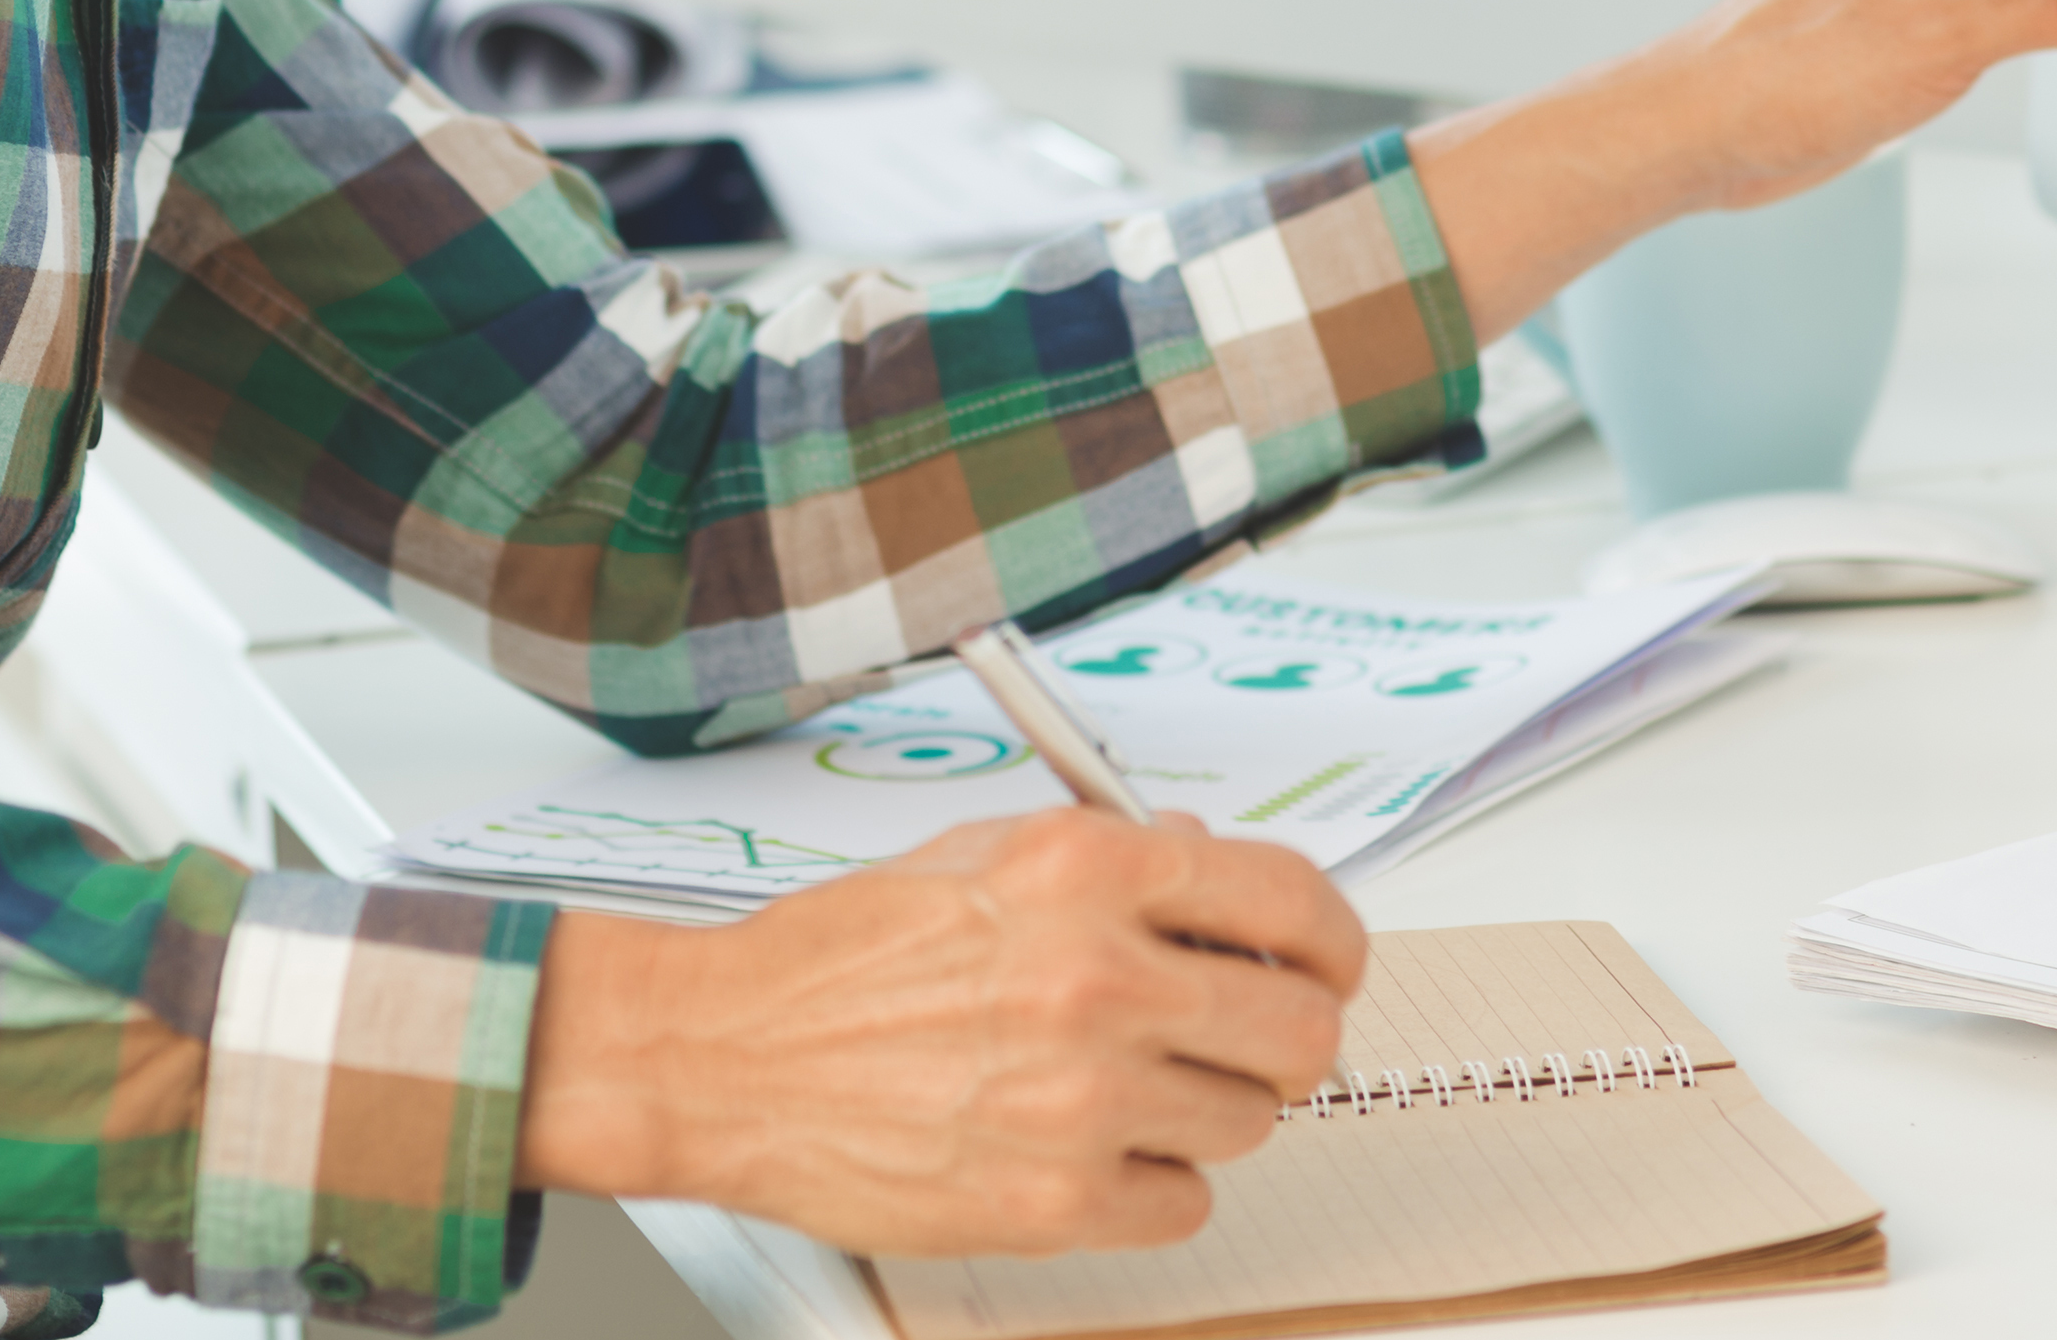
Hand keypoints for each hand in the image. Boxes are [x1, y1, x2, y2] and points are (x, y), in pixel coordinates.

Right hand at [510, 808, 1364, 1256]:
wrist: (726, 1055)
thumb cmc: (841, 956)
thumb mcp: (987, 851)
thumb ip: (1118, 860)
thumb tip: (1222, 880)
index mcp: (1087, 870)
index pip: (1291, 900)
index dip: (1330, 939)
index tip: (1326, 961)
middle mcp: (1098, 977)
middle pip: (1302, 1029)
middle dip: (1284, 1035)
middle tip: (1239, 1037)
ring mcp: (1080, 1098)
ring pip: (1251, 1122)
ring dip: (1209, 1108)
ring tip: (1129, 1088)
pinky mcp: (1054, 1201)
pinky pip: (1185, 1204)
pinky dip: (1155, 1184)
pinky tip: (1093, 1148)